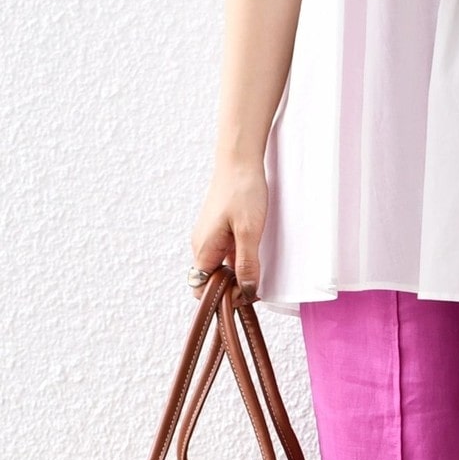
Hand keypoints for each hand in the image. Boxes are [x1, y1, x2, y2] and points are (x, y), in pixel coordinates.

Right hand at [189, 160, 267, 301]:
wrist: (240, 161)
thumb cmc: (243, 192)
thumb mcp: (249, 231)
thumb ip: (247, 264)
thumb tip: (246, 291)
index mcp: (204, 248)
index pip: (201, 289)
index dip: (222, 298)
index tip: (246, 295)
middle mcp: (202, 245)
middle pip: (210, 282)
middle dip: (231, 290)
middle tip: (256, 287)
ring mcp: (209, 238)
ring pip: (219, 269)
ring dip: (236, 276)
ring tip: (257, 273)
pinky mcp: (218, 231)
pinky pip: (225, 256)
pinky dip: (237, 263)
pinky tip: (254, 258)